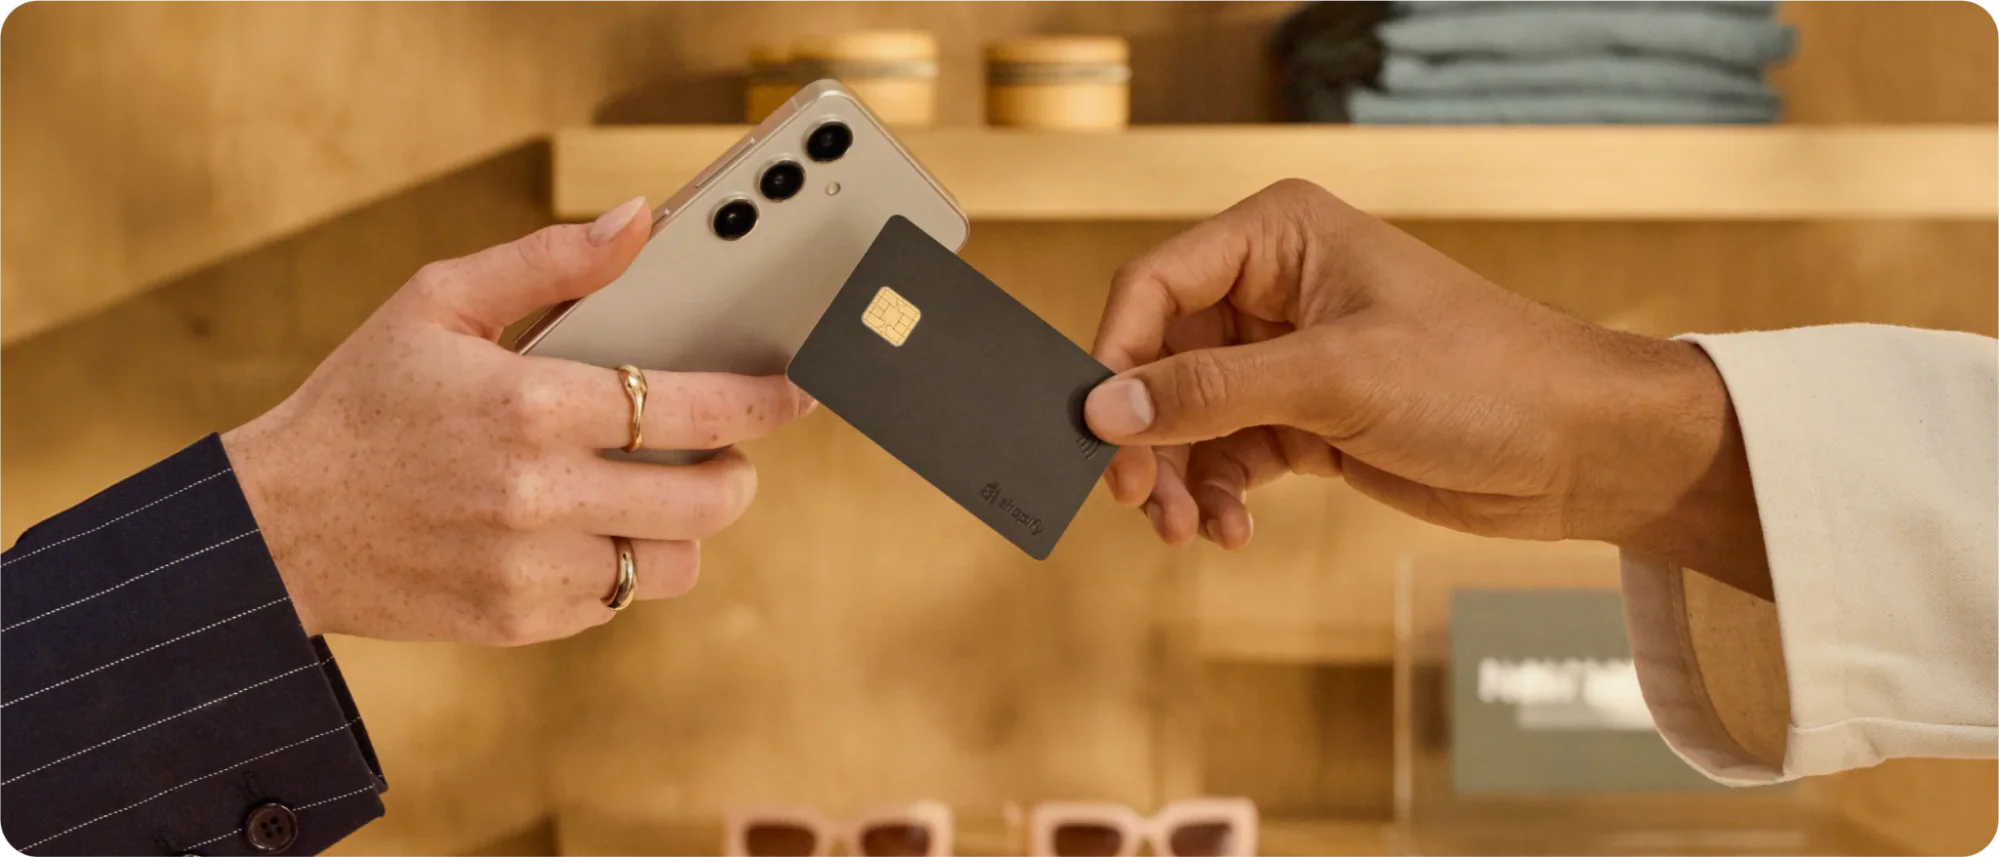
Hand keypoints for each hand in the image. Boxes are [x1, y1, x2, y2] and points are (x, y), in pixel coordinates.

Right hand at [221, 197, 817, 644]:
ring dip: (685, 529)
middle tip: (723, 453)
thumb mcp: (437, 303)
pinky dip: (621, 566)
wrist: (279, 524)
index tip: (799, 393)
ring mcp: (533, 567)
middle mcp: (542, 493)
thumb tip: (639, 221)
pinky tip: (586, 529)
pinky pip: (618, 600)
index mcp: (532, 404)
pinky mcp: (520, 621)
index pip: (693, 406)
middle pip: (709, 500)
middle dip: (737, 473)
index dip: (765, 402)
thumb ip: (548, 261)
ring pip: (675, 563)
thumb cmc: (364, 401)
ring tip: (653, 494)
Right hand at [1082, 180, 1768, 595]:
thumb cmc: (1484, 378)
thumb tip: (1106, 407)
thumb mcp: (1335, 378)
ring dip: (1181, 477)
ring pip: (1191, 417)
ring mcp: (1291, 357)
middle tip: (1137, 499)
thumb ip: (1212, 391)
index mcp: (1280, 235)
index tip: (1097, 427)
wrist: (1580, 450)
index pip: (1156, 285)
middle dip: (1148, 434)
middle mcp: (1276, 287)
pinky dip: (1220, 495)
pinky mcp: (1309, 419)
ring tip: (1187, 530)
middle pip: (1163, 359)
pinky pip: (1230, 455)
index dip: (1117, 355)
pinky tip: (1231, 531)